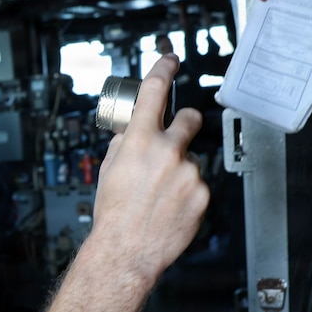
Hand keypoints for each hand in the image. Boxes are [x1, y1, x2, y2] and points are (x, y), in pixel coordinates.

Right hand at [90, 54, 208, 282]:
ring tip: (161, 193)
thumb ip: (124, 144)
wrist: (127, 249)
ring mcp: (188, 172)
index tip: (170, 62)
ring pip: (191, 158)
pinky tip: (170, 206)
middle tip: (175, 136)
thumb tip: (133, 132)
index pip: (154, 92)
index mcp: (139, 142)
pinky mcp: (202, 193)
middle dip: (183, 123)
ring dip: (180, 169)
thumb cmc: (114, 214)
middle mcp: (167, 152)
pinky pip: (198, 183)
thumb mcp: (109, 170)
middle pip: (189, 117)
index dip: (163, 70)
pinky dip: (186, 192)